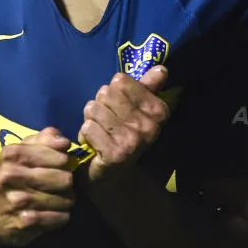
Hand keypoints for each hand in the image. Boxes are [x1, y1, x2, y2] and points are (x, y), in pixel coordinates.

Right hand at [0, 127, 75, 245]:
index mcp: (12, 154)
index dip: (64, 162)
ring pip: (66, 199)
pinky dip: (61, 216)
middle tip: (58, 185)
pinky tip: (51, 213)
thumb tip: (65, 142)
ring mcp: (18, 200)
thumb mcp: (22, 150)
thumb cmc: (11, 176)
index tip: (58, 166)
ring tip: (54, 199)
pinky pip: (61, 217)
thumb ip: (45, 138)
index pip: (60, 156)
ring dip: (65, 200)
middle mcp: (12, 175)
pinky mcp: (25, 222)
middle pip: (66, 178)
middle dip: (66, 182)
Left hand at [77, 66, 170, 184]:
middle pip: (105, 93)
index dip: (112, 92)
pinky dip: (86, 135)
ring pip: (94, 108)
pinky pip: (88, 127)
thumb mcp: (136, 110)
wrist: (115, 178)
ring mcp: (133, 140)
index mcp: (158, 110)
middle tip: (106, 123)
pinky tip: (94, 146)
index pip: (120, 80)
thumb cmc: (121, 136)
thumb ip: (147, 88)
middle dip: (100, 106)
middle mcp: (149, 125)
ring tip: (100, 134)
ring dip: (91, 121)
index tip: (117, 109)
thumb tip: (161, 69)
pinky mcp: (115, 154)